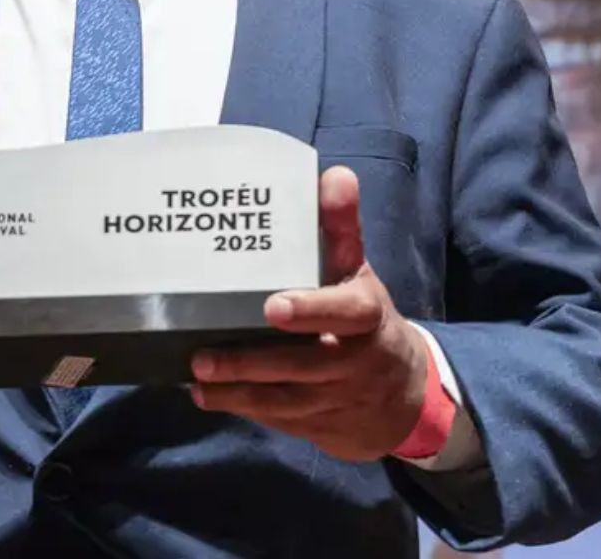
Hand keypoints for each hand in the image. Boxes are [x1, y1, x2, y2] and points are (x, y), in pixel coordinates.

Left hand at [188, 166, 433, 461]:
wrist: (403, 396)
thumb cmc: (365, 317)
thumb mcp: (357, 272)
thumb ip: (341, 227)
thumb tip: (335, 175)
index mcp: (366, 316)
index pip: (345, 313)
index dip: (311, 310)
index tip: (272, 305)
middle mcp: (354, 360)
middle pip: (302, 365)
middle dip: (251, 364)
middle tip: (202, 356)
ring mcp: (338, 398)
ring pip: (286, 400)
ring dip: (238, 393)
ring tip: (197, 382)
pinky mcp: (321, 425)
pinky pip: (282, 420)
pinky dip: (247, 411)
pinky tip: (210, 398)